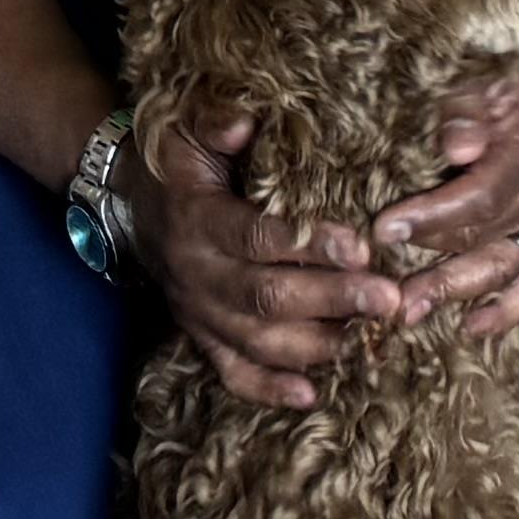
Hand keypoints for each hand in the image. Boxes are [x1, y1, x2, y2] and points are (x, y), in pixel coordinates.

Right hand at [138, 111, 408, 410]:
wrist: (128, 203)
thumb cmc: (177, 162)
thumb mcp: (187, 129)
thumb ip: (214, 122)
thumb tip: (245, 123)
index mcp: (197, 219)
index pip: (255, 237)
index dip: (308, 244)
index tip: (360, 245)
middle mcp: (196, 273)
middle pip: (266, 297)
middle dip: (333, 300)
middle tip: (389, 298)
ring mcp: (197, 312)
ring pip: (257, 342)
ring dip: (316, 345)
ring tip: (371, 336)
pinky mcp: (201, 337)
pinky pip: (232, 374)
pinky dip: (269, 390)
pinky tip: (311, 396)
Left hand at [365, 59, 518, 333]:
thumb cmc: (494, 79)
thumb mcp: (476, 78)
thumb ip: (462, 111)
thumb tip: (454, 148)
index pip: (480, 197)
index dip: (433, 217)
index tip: (385, 231)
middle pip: (489, 244)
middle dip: (438, 272)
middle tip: (393, 296)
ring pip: (505, 269)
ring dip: (458, 294)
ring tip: (413, 313)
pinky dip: (506, 311)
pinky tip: (471, 330)